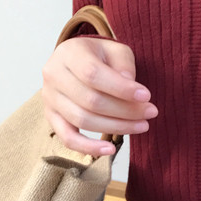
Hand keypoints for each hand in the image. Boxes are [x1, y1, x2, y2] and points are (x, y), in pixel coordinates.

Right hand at [42, 36, 157, 156]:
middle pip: (90, 100)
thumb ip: (123, 65)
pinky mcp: (52, 117)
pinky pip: (68, 138)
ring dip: (116, 127)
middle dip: (126, 110)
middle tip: (151, 112)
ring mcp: (50, 98)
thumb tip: (129, 86)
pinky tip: (111, 150)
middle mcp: (54, 75)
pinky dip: (89, 148)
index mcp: (69, 53)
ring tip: (142, 125)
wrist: (80, 60)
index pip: (93, 74)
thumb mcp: (116, 50)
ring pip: (83, 120)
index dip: (121, 88)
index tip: (146, 96)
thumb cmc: (101, 56)